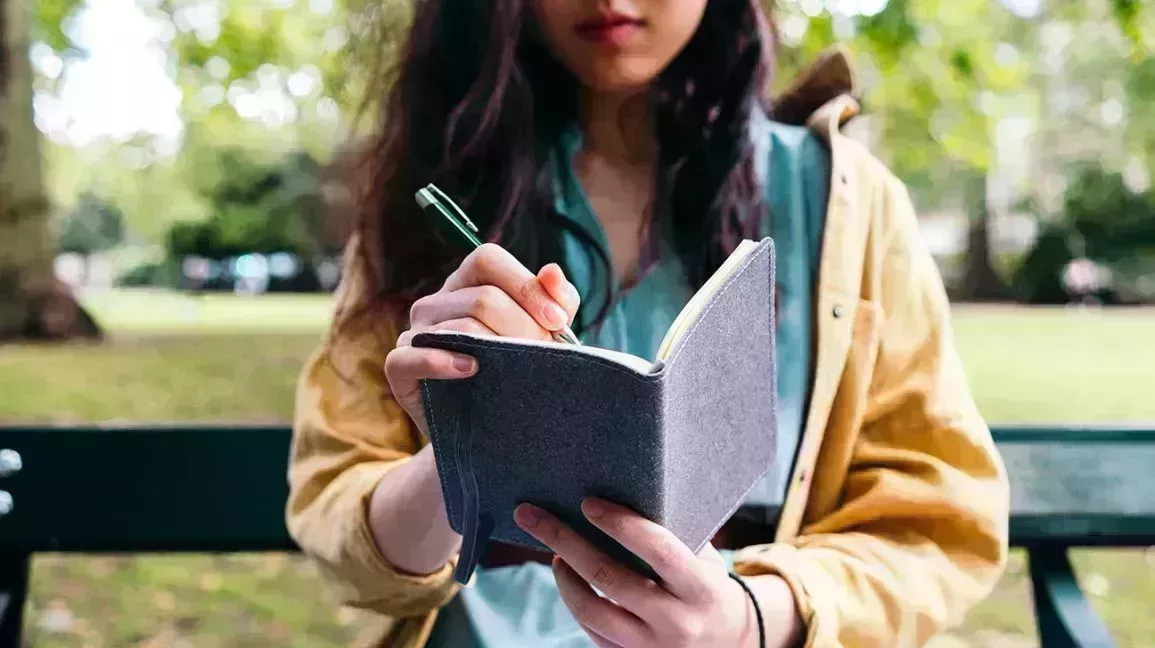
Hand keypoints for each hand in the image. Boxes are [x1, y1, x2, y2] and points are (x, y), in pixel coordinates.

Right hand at [384, 243, 579, 435]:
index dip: (526, 286)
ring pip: (459, 327)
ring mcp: (414, 333)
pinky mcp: (399, 368)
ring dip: (498, 350)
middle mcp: (436, 302)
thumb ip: (556, 301)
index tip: (557, 321)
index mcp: (467, 282)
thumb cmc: (517, 370)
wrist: (492, 430)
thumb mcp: (545, 334)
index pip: (488, 259)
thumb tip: (552, 271)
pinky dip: (442, 363)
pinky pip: (412, 357)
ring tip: (519, 371)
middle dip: (524, 328)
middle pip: (483, 297)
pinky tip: (471, 370)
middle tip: (544, 355)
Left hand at [514, 498, 800, 647]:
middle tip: (531, 514)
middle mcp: (676, 621)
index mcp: (701, 588)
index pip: (658, 549)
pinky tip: (569, 578)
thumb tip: (620, 492)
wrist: (730, 644)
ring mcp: (652, 647)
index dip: (621, 524)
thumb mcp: (705, 561)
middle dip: (565, 541)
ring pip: (591, 611)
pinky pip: (592, 632)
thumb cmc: (708, 587)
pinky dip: (575, 601)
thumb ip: (672, 535)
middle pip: (609, 577)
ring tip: (554, 552)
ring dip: (564, 576)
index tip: (588, 502)